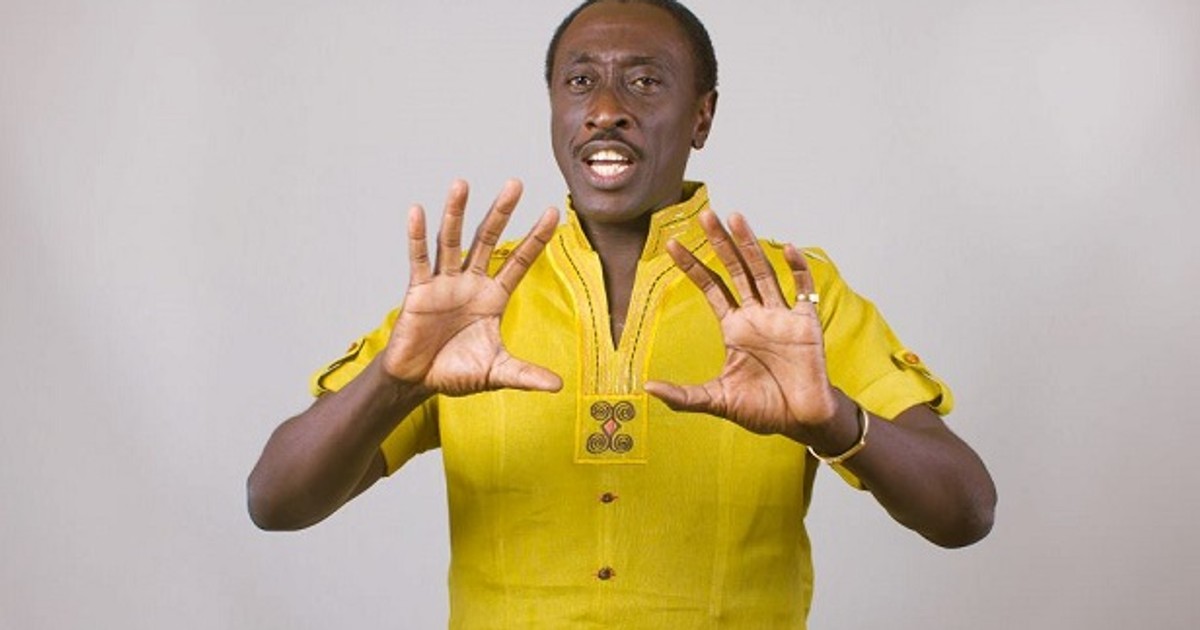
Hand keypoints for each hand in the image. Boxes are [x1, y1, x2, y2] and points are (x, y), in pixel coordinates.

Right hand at [381, 179, 562, 396]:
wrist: (418, 381)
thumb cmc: (457, 372)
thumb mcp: (497, 373)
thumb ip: (525, 375)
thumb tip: (558, 387)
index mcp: (493, 297)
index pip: (519, 261)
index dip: (536, 238)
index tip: (555, 211)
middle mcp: (470, 282)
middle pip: (487, 239)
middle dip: (501, 212)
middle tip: (515, 183)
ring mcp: (444, 283)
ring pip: (452, 241)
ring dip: (456, 213)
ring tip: (462, 184)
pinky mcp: (418, 291)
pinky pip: (419, 260)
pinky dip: (417, 237)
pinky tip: (418, 212)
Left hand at [644, 210, 842, 443]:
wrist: (802, 421)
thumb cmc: (763, 410)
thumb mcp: (718, 401)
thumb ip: (684, 396)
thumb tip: (647, 387)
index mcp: (734, 328)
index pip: (711, 287)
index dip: (692, 266)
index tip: (671, 243)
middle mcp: (756, 315)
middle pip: (736, 269)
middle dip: (721, 243)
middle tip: (706, 214)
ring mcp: (782, 316)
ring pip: (764, 272)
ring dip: (752, 245)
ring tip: (737, 218)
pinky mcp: (807, 323)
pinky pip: (804, 290)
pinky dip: (798, 269)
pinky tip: (787, 248)